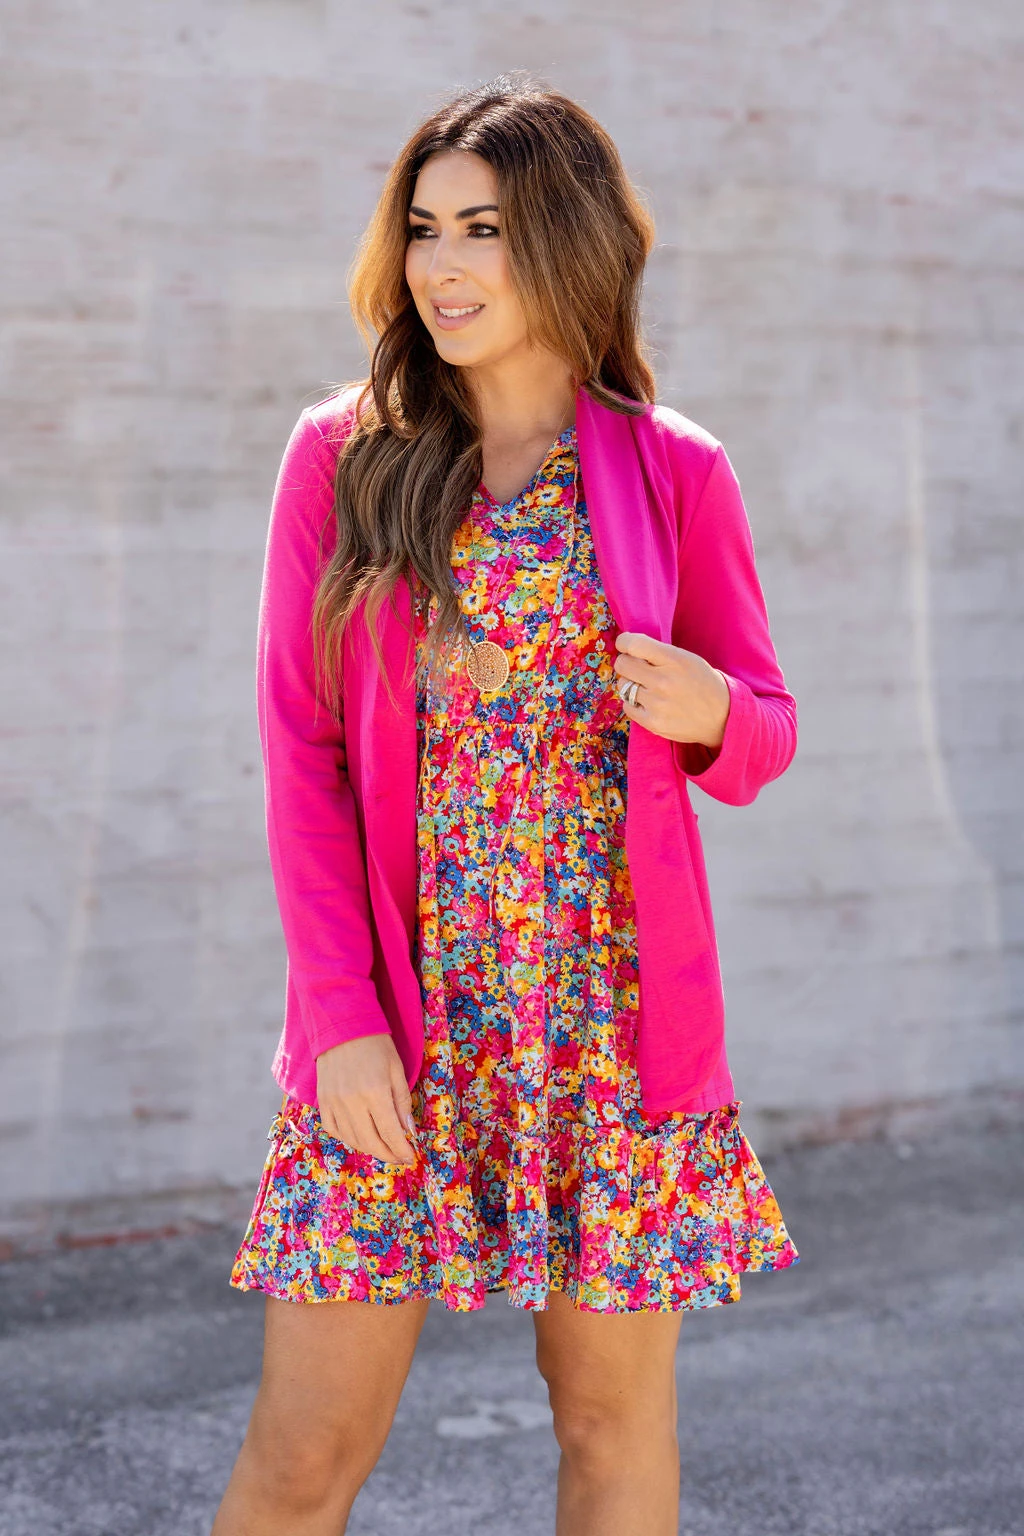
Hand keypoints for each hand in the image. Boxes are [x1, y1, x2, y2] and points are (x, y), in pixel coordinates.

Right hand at [315, 1034, 417, 1164]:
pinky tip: (360, 1137)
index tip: (410, 1157)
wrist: (342, 1025)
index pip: (391, 1133)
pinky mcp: (322, 1101)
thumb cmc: (375, 1044)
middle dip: (388, 1154)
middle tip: (399, 1157)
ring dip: (370, 1149)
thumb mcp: (396, 1069)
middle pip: (371, 1142)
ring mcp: (334, 1103)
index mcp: (375, 1092)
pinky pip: (334, 1130)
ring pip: (352, 1140)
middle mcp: (352, 1102)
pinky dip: (348, 1139)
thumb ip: (402, 1102)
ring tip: (383, 1149)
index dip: (401, 1149)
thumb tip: (408, 1131)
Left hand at [612, 632, 730, 748]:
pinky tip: (648, 702)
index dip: (624, 642)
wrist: (722, 716)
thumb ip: (658, 653)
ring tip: (646, 687)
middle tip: (636, 668)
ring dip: (630, 684)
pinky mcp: (653, 723)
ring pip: (623, 686)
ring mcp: (657, 703)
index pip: (634, 644)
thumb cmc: (702, 683)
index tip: (625, 645)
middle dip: (626, 663)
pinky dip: (633, 703)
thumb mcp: (687, 659)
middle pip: (623, 665)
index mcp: (674, 660)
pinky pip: (627, 706)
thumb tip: (627, 648)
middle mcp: (663, 681)